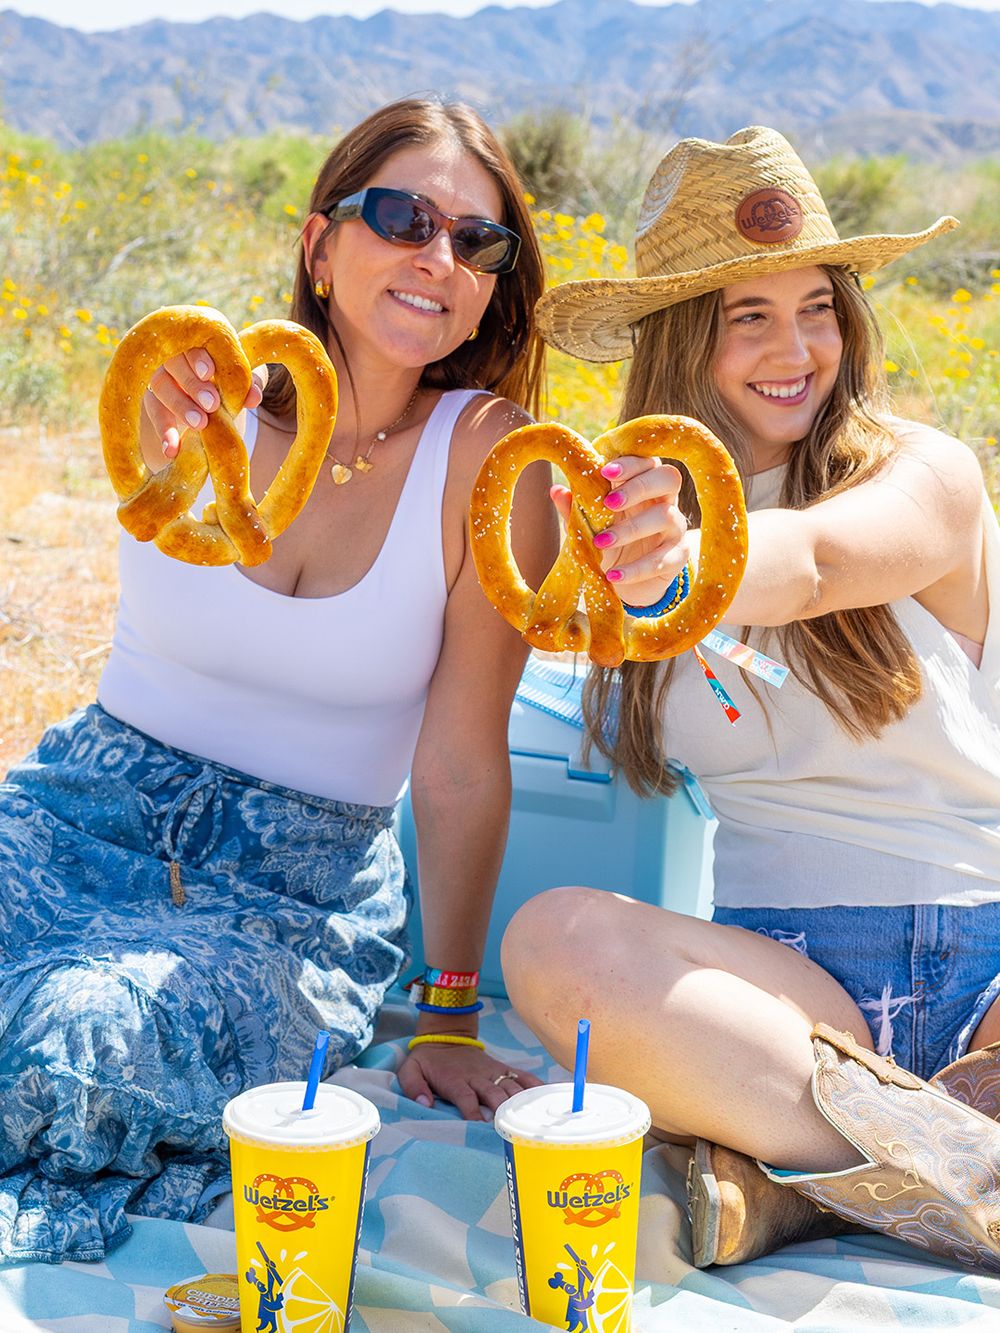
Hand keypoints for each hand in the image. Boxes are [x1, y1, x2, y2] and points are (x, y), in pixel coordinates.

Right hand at [144, 348, 266, 458]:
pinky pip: (154, 413)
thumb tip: (254, 397)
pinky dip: (163, 431)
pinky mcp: (153, 400)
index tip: (209, 372)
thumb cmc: (233, 380)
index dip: (198, 356)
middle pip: (173, 362)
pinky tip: (172, 450)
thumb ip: (251, 382)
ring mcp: (160, 376)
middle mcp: (174, 353)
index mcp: (198, 340)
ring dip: (180, 405)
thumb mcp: (244, 379)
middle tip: (212, 404)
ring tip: (200, 424)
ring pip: (161, 386)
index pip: (193, 342)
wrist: (217, 400)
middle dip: (192, 383)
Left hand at [397, 1043, 543, 1120]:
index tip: (482, 1126)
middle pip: (494, 1094)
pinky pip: (521, 1076)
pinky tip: (546, 1097)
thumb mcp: (411, 1070)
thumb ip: (413, 1086)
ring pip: (510, 1087)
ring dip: (521, 1102)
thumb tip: (425, 1104)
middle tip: (513, 1128)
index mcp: (455, 1080)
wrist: (446, 1035)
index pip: (467, 1098)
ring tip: (533, 1118)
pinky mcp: (502, 1068)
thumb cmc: (428, 1060)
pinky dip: (534, 1085)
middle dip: (503, 1110)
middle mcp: (477, 1076)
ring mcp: (492, 1071)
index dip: (474, 1112)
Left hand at [550, 455, 691, 609]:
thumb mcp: (588, 527)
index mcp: (643, 486)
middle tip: (609, 503)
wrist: (626, 584)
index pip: (647, 461)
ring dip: (632, 528)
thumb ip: (575, 509)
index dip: (630, 463)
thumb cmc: (609, 545)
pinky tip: (613, 575)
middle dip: (639, 486)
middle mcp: (665, 501)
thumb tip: (556, 491)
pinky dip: (637, 568)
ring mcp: (675, 528)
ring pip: (667, 516)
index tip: (605, 471)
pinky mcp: (678, 556)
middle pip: (668, 477)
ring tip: (601, 543)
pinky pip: (664, 559)